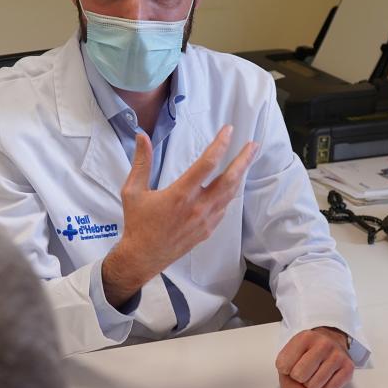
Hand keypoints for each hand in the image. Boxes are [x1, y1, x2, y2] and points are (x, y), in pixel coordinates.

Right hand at [101, 126, 257, 307]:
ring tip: (248, 160)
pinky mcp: (207, 230)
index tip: (229, 131)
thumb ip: (142, 162)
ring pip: (230, 194)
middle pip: (229, 179)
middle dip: (244, 160)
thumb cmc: (138, 223)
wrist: (143, 256)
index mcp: (180, 194)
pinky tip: (232, 185)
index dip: (220, 144)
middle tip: (254, 145)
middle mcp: (197, 207)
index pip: (207, 164)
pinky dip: (230, 193)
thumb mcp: (133, 191)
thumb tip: (143, 137)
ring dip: (240, 175)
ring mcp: (205, 220)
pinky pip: (224, 208)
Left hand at [276, 327, 353, 387]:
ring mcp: (337, 355)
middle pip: (299, 376)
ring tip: (316, 372)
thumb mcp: (290, 358)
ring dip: (312, 385)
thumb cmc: (307, 353)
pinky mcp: (348, 367)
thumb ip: (287, 381)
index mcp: (304, 337)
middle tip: (305, 370)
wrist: (332, 340)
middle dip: (299, 378)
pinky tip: (326, 377)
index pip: (283, 366)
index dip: (286, 371)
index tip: (292, 363)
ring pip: (314, 386)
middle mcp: (323, 343)